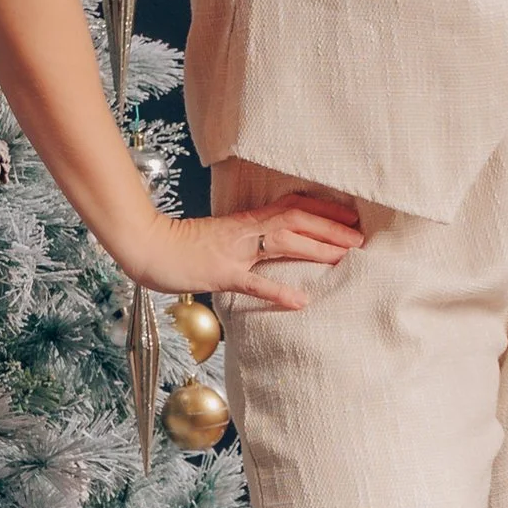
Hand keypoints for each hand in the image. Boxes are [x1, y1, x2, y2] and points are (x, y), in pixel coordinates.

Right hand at [134, 194, 362, 312]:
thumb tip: (267, 244)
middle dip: (330, 228)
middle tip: (361, 238)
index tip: (350, 215)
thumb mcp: (218, 236)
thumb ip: (244, 238)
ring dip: (316, 248)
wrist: (146, 245)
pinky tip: (301, 301)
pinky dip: (278, 290)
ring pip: (283, 242)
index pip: (291, 207)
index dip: (322, 209)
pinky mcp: (221, 273)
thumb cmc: (180, 244)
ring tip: (345, 257)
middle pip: (296, 221)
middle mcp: (244, 232)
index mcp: (245, 221)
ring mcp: (234, 252)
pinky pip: (253, 282)